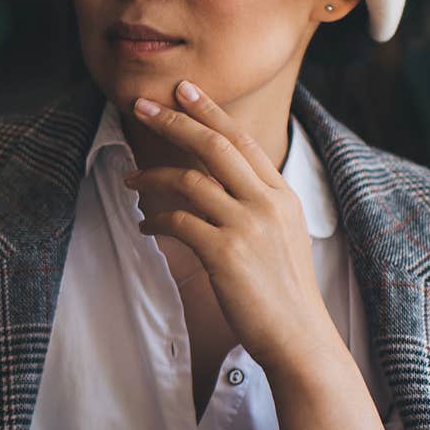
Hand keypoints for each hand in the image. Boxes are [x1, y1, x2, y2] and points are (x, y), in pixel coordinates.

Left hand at [123, 80, 341, 376]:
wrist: (300, 338)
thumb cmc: (283, 292)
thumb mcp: (283, 236)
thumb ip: (257, 205)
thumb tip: (218, 183)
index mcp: (282, 195)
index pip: (242, 140)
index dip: (210, 111)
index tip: (183, 90)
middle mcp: (267, 203)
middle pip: (214, 145)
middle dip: (174, 121)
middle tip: (140, 105)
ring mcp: (247, 226)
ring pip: (189, 180)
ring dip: (152, 177)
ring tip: (130, 180)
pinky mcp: (225, 253)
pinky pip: (178, 222)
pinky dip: (155, 221)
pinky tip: (144, 227)